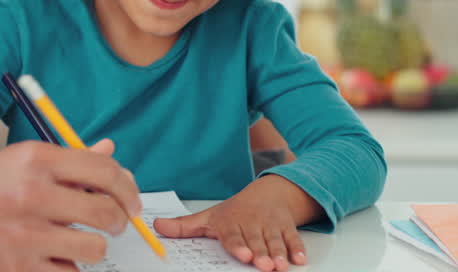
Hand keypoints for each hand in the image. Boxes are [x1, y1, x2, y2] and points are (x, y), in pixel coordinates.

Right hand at [0, 139, 140, 270]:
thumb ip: (71, 159)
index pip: (103, 170)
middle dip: (118, 221)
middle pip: (105, 212)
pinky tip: (54, 257)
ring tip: (78, 241)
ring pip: (94, 249)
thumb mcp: (26, 161)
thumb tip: (111, 153)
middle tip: (113, 223)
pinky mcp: (18, 269)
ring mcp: (25, 235)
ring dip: (92, 247)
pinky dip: (68, 268)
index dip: (127, 188)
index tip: (131, 202)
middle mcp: (30, 194)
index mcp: (35, 160)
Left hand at [152, 175, 321, 270]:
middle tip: (264, 265)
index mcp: (231, 222)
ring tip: (281, 266)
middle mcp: (252, 224)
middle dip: (261, 253)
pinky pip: (294, 238)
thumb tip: (157, 227)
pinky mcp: (287, 228)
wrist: (267, 193)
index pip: (233, 236)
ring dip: (279, 253)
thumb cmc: (235, 211)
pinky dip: (298, 248)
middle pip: (256, 241)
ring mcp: (271, 226)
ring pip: (275, 241)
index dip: (238, 245)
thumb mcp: (209, 217)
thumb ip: (185, 227)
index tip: (242, 254)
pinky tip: (300, 259)